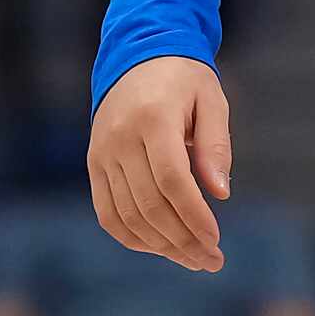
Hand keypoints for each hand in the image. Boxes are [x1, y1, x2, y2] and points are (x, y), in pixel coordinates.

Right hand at [88, 56, 231, 272]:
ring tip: (192, 259)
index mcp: (153, 119)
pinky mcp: (93, 164)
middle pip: (149, 205)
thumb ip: (215, 145)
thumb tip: (221, 194)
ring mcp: (102, 154)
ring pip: (127, 215)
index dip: (193, 215)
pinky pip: (107, 212)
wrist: (137, 55)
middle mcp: (120, 139)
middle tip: (211, 260)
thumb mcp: (212, 99)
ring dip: (160, 245)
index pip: (172, 180)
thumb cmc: (184, 78)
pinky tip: (160, 247)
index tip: (216, 240)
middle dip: (182, 239)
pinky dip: (132, 236)